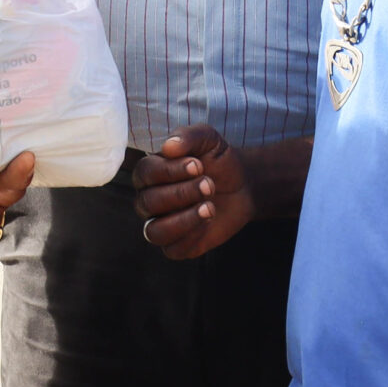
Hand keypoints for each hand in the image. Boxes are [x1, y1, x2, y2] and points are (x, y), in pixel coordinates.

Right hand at [134, 126, 254, 258]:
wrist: (242, 184)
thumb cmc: (217, 160)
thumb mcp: (208, 139)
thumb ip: (188, 137)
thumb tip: (169, 146)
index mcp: (150, 173)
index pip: (145, 174)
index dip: (169, 171)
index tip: (198, 165)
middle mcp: (149, 200)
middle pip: (149, 202)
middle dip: (182, 194)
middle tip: (209, 184)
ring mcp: (161, 223)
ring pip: (154, 232)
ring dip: (183, 220)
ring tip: (209, 207)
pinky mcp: (178, 244)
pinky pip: (172, 249)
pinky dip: (191, 237)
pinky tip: (209, 221)